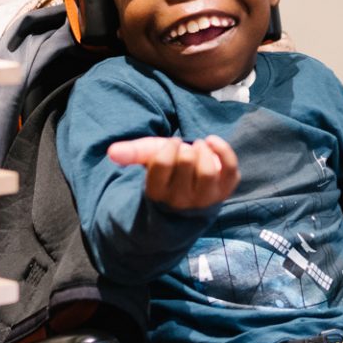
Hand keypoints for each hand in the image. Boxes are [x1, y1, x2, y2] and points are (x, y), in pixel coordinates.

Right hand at [107, 135, 238, 209]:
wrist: (192, 190)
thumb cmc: (168, 171)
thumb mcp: (148, 159)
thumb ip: (131, 154)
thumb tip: (111, 151)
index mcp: (159, 194)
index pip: (162, 164)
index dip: (168, 147)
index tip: (171, 145)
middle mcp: (182, 201)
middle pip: (187, 163)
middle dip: (185, 148)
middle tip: (184, 149)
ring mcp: (206, 198)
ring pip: (208, 171)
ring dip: (203, 150)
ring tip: (198, 147)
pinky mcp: (225, 191)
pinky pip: (231, 170)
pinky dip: (223, 150)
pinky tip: (212, 142)